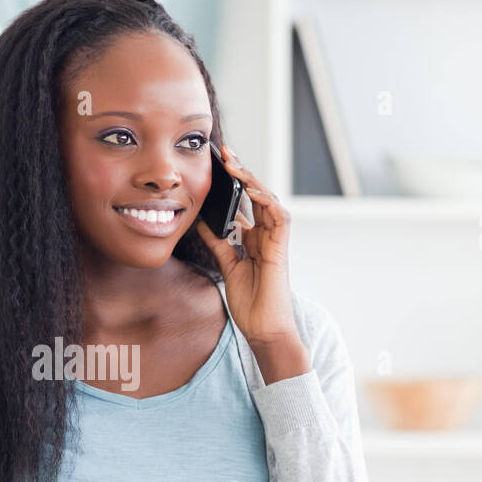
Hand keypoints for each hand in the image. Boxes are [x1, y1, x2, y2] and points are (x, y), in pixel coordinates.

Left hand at [195, 144, 309, 377]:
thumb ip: (218, 242)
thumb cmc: (250, 302)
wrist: (264, 328)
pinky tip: (252, 189)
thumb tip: (201, 222)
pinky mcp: (281, 248)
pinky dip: (267, 200)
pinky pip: (278, 217)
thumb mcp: (226, 265)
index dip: (233, 182)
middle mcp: (266, 235)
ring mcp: (275, 240)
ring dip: (252, 180)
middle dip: (242, 172)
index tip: (218, 164)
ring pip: (269, 199)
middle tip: (225, 152)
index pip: (244, 202)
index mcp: (254, 238)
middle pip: (256, 195)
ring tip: (235, 164)